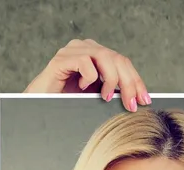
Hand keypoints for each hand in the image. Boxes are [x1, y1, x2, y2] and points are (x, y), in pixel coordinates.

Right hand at [25, 39, 149, 111]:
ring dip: (111, 80)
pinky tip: (83, 88)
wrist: (39, 107)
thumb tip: (138, 99)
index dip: (136, 81)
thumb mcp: (96, 96)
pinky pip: (84, 62)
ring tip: (107, 98)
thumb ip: (113, 92)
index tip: (144, 100)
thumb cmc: (67, 102)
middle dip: (128, 83)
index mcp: (96, 55)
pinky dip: (89, 77)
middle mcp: (86, 48)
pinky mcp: (61, 59)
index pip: (123, 62)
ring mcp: (73, 51)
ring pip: (104, 57)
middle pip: (117, 59)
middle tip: (131, 104)